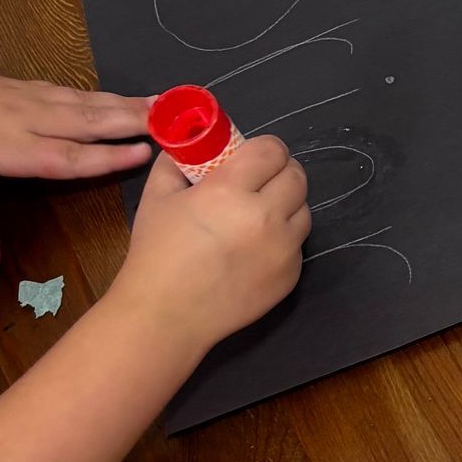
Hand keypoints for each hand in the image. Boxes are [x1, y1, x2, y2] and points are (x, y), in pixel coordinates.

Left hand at [0, 54, 150, 273]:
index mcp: (13, 150)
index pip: (71, 157)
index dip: (109, 157)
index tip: (147, 153)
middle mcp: (28, 121)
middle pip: (89, 121)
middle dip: (134, 120)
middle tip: (177, 118)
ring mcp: (25, 99)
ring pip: (84, 102)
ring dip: (125, 103)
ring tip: (162, 103)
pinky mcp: (18, 86)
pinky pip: (67, 91)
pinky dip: (97, 95)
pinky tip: (114, 97)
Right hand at [112, 134, 309, 359]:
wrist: (168, 315)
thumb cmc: (157, 254)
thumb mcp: (157, 197)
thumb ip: (175, 164)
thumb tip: (189, 146)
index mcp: (230, 190)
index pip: (272, 151)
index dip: (266, 148)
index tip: (255, 155)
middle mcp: (265, 216)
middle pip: (297, 177)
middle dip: (280, 172)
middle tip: (262, 180)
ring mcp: (283, 249)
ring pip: (304, 210)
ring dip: (287, 205)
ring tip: (261, 213)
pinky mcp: (291, 275)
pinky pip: (298, 244)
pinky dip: (284, 239)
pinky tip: (257, 247)